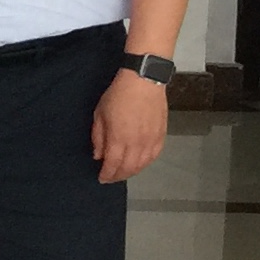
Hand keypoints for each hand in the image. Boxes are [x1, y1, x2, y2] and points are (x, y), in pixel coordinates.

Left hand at [93, 67, 171, 183]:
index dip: (107, 174)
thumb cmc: (118, 95)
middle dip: (118, 176)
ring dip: (132, 172)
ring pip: (143, 164)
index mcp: (119, 138)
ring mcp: (151, 140)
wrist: (143, 81)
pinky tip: (139, 164)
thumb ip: (98, 137)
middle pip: (128, 168)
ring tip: (123, 173)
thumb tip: (98, 156)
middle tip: (111, 178)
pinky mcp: (161, 135)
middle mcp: (136, 143)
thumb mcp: (100, 114)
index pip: (112, 164)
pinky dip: (146, 163)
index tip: (101, 178)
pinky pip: (154, 156)